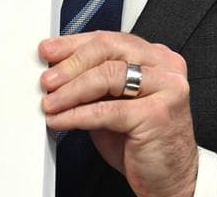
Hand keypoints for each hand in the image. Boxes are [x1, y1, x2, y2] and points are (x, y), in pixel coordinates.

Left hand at [39, 31, 197, 196]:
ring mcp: (165, 88)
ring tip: (50, 102)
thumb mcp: (115, 103)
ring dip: (70, 90)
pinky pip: (106, 110)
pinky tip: (61, 119)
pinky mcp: (157, 114)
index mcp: (155, 57)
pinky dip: (77, 115)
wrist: (169, 177)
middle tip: (47, 78)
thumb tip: (58, 73)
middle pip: (108, 49)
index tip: (50, 51)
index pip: (110, 39)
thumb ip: (95, 84)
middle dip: (71, 63)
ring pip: (107, 76)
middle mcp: (164, 67)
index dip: (74, 44)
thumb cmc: (144, 141)